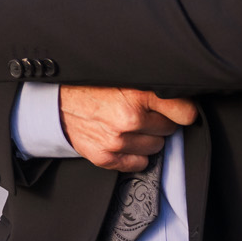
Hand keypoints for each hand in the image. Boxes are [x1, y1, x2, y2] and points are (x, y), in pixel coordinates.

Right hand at [59, 86, 198, 172]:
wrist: (56, 103)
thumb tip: (182, 92)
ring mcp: (117, 141)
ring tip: (131, 125)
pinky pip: (139, 163)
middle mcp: (129, 119)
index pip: (184, 112)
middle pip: (169, 130)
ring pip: (156, 147)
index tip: (178, 108)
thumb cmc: (91, 87)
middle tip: (143, 111)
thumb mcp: (123, 76)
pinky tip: (124, 139)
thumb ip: (150, 84)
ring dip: (147, 138)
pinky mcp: (106, 157)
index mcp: (136, 95)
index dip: (182, 109)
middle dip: (159, 121)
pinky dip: (135, 154)